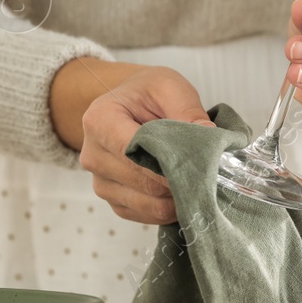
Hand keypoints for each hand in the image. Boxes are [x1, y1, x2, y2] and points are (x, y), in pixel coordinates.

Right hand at [50, 57, 212, 224]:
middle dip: (177, 180)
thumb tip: (209, 136)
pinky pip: (144, 215)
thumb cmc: (146, 94)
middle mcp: (92, 155)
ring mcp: (101, 182)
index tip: (196, 167)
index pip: (132, 151)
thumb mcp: (169, 87)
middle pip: (141, 182)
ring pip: (145, 203)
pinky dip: (167, 209)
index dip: (166, 164)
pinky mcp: (114, 200)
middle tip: (208, 175)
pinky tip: (182, 194)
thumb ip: (189, 110)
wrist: (130, 105)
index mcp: (99, 121)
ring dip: (175, 198)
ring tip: (197, 183)